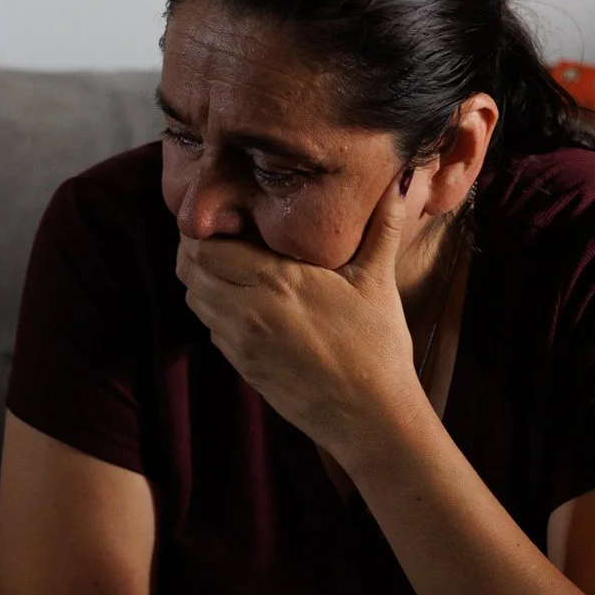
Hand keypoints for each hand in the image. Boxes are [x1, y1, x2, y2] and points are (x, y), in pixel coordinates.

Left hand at [174, 173, 422, 455]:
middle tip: (221, 238)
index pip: (206, 246)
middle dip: (197, 250)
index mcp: (277, 281)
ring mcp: (240, 342)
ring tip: (232, 267)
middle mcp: (248, 310)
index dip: (204, 229)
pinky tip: (246, 303)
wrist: (370, 416)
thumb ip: (382, 227)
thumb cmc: (378, 347)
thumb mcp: (377, 281)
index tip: (226, 219)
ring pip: (194, 299)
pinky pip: (210, 329)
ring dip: (204, 280)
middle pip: (190, 270)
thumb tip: (404, 179)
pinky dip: (216, 311)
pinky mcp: (242, 366)